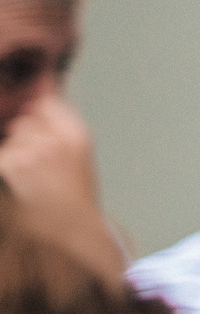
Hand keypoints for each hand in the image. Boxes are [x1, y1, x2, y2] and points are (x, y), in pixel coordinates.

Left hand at [0, 91, 120, 274]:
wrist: (76, 229)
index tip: (41, 132)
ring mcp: (35, 151)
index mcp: (78, 133)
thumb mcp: (77, 153)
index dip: (40, 115)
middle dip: (26, 137)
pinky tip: (22, 184)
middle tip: (41, 166)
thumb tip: (43, 84)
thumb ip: (59, 123)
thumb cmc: (75, 193)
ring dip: (14, 153)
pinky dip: (7, 167)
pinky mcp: (14, 164)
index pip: (47, 103)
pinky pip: (2, 154)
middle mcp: (59, 138)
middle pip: (25, 120)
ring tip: (33, 178)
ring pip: (11, 137)